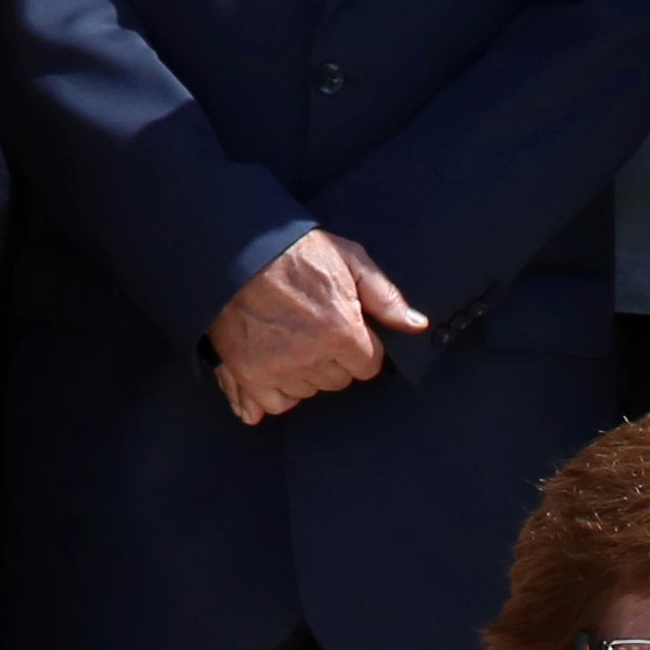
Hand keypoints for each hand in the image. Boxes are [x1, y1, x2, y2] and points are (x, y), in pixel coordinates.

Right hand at [205, 229, 423, 424]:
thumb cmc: (293, 250)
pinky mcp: (247, 372)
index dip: (360, 347)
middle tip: (313, 328)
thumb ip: (386, 297)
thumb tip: (418, 325)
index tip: (345, 329)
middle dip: (333, 359)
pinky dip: (277, 392)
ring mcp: (277, 367)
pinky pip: (275, 403)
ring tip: (289, 339)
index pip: (369, 366)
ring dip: (305, 372)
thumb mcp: (349, 260)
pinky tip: (275, 370)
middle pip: (338, 380)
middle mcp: (311, 357)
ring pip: (309, 390)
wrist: (231, 246)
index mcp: (342, 332)